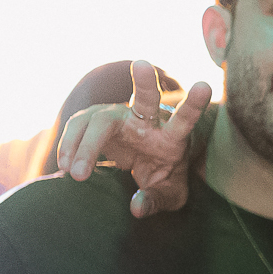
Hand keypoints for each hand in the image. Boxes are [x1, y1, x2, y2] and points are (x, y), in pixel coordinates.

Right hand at [54, 60, 205, 217]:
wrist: (146, 165)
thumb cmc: (163, 178)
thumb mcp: (167, 195)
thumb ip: (155, 201)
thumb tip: (136, 208)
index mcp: (172, 138)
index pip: (184, 121)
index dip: (194, 105)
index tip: (206, 86)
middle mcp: (147, 120)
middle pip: (145, 99)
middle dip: (145, 82)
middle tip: (142, 64)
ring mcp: (120, 116)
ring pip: (99, 118)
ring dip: (84, 144)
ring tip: (75, 174)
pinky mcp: (97, 119)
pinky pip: (79, 127)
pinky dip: (70, 146)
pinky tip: (66, 166)